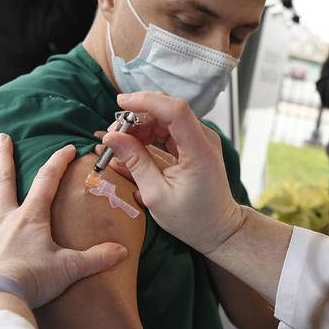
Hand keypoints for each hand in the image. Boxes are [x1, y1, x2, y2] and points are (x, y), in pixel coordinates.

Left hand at [0, 133, 127, 307]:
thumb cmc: (33, 279)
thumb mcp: (70, 268)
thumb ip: (96, 258)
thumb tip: (122, 251)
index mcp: (31, 217)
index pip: (47, 181)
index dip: (58, 162)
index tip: (67, 148)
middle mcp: (6, 219)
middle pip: (4, 181)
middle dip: (5, 157)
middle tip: (2, 137)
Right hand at [101, 92, 243, 255]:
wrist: (218, 227)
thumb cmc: (191, 218)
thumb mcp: (156, 195)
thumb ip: (135, 162)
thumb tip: (111, 137)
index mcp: (199, 151)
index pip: (175, 111)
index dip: (147, 101)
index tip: (119, 104)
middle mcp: (204, 139)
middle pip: (167, 111)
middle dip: (136, 116)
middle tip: (113, 135)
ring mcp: (201, 139)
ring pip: (165, 118)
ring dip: (140, 126)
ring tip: (119, 145)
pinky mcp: (194, 143)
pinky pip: (168, 128)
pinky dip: (148, 134)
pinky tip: (132, 147)